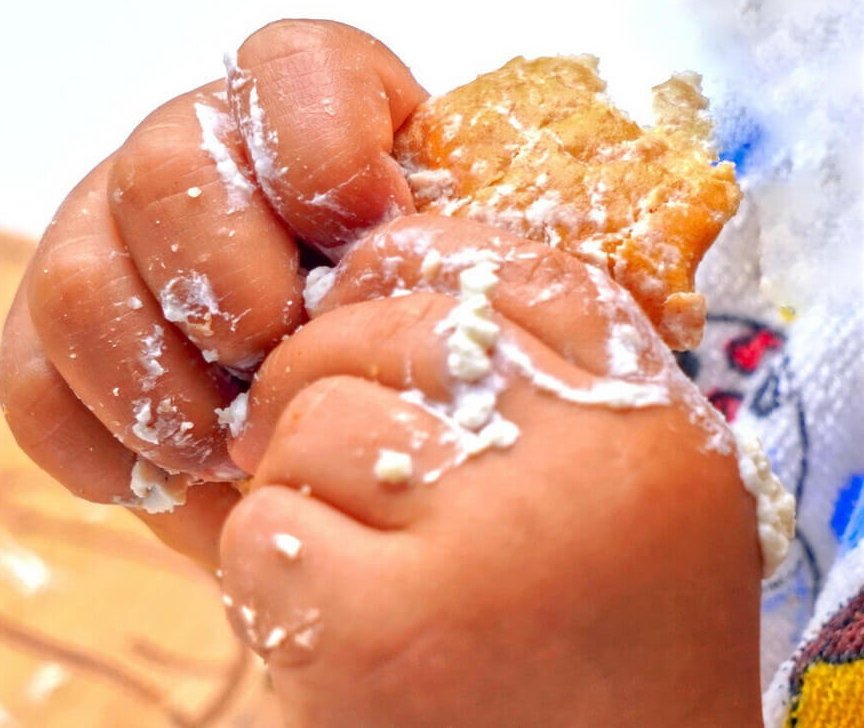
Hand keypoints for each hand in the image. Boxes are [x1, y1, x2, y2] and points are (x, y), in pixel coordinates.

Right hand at [0, 20, 426, 567]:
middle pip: (166, 172)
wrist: (341, 407)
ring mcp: (109, 239)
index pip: (292, 70)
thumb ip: (447, 248)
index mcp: (309, 112)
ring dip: (167, 391)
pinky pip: (34, 389)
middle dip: (235, 291)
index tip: (372, 238)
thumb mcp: (459, 278)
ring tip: (239, 450)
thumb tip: (400, 248)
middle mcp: (194, 156)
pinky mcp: (55, 339)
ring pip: (81, 286)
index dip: (326, 155)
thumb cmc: (414, 332)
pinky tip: (184, 478)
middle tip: (286, 369)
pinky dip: (108, 451)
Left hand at [219, 214, 762, 726]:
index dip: (412, 263)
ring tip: (350, 554)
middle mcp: (577, 466)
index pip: (513, 269)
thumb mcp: (622, 494)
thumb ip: (537, 391)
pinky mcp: (379, 635)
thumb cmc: (600, 646)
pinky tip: (324, 619)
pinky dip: (268, 564)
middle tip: (311, 437)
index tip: (358, 300)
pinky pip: (262, 526)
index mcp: (645, 419)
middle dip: (326, 369)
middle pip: (397, 328)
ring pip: (315, 420)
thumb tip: (382, 290)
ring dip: (301, 481)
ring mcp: (478, 546)